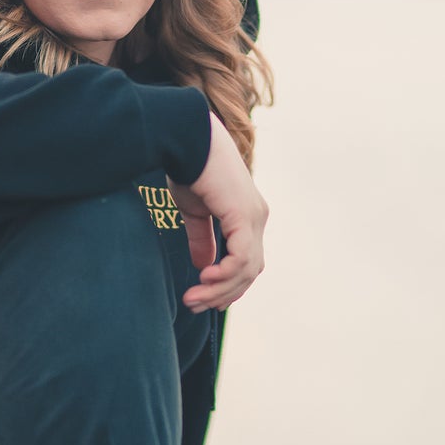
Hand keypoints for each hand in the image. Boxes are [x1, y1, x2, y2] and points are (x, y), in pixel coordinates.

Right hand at [171, 111, 267, 312]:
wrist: (186, 139)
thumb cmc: (188, 167)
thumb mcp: (195, 211)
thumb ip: (203, 239)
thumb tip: (203, 266)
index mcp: (248, 216)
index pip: (247, 262)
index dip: (228, 284)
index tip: (203, 298)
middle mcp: (257, 218)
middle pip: (250, 271)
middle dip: (223, 293)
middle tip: (194, 305)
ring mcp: (254, 217)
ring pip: (246, 269)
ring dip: (218, 289)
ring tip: (193, 298)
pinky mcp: (244, 216)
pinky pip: (241, 257)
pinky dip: (225, 274)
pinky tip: (205, 279)